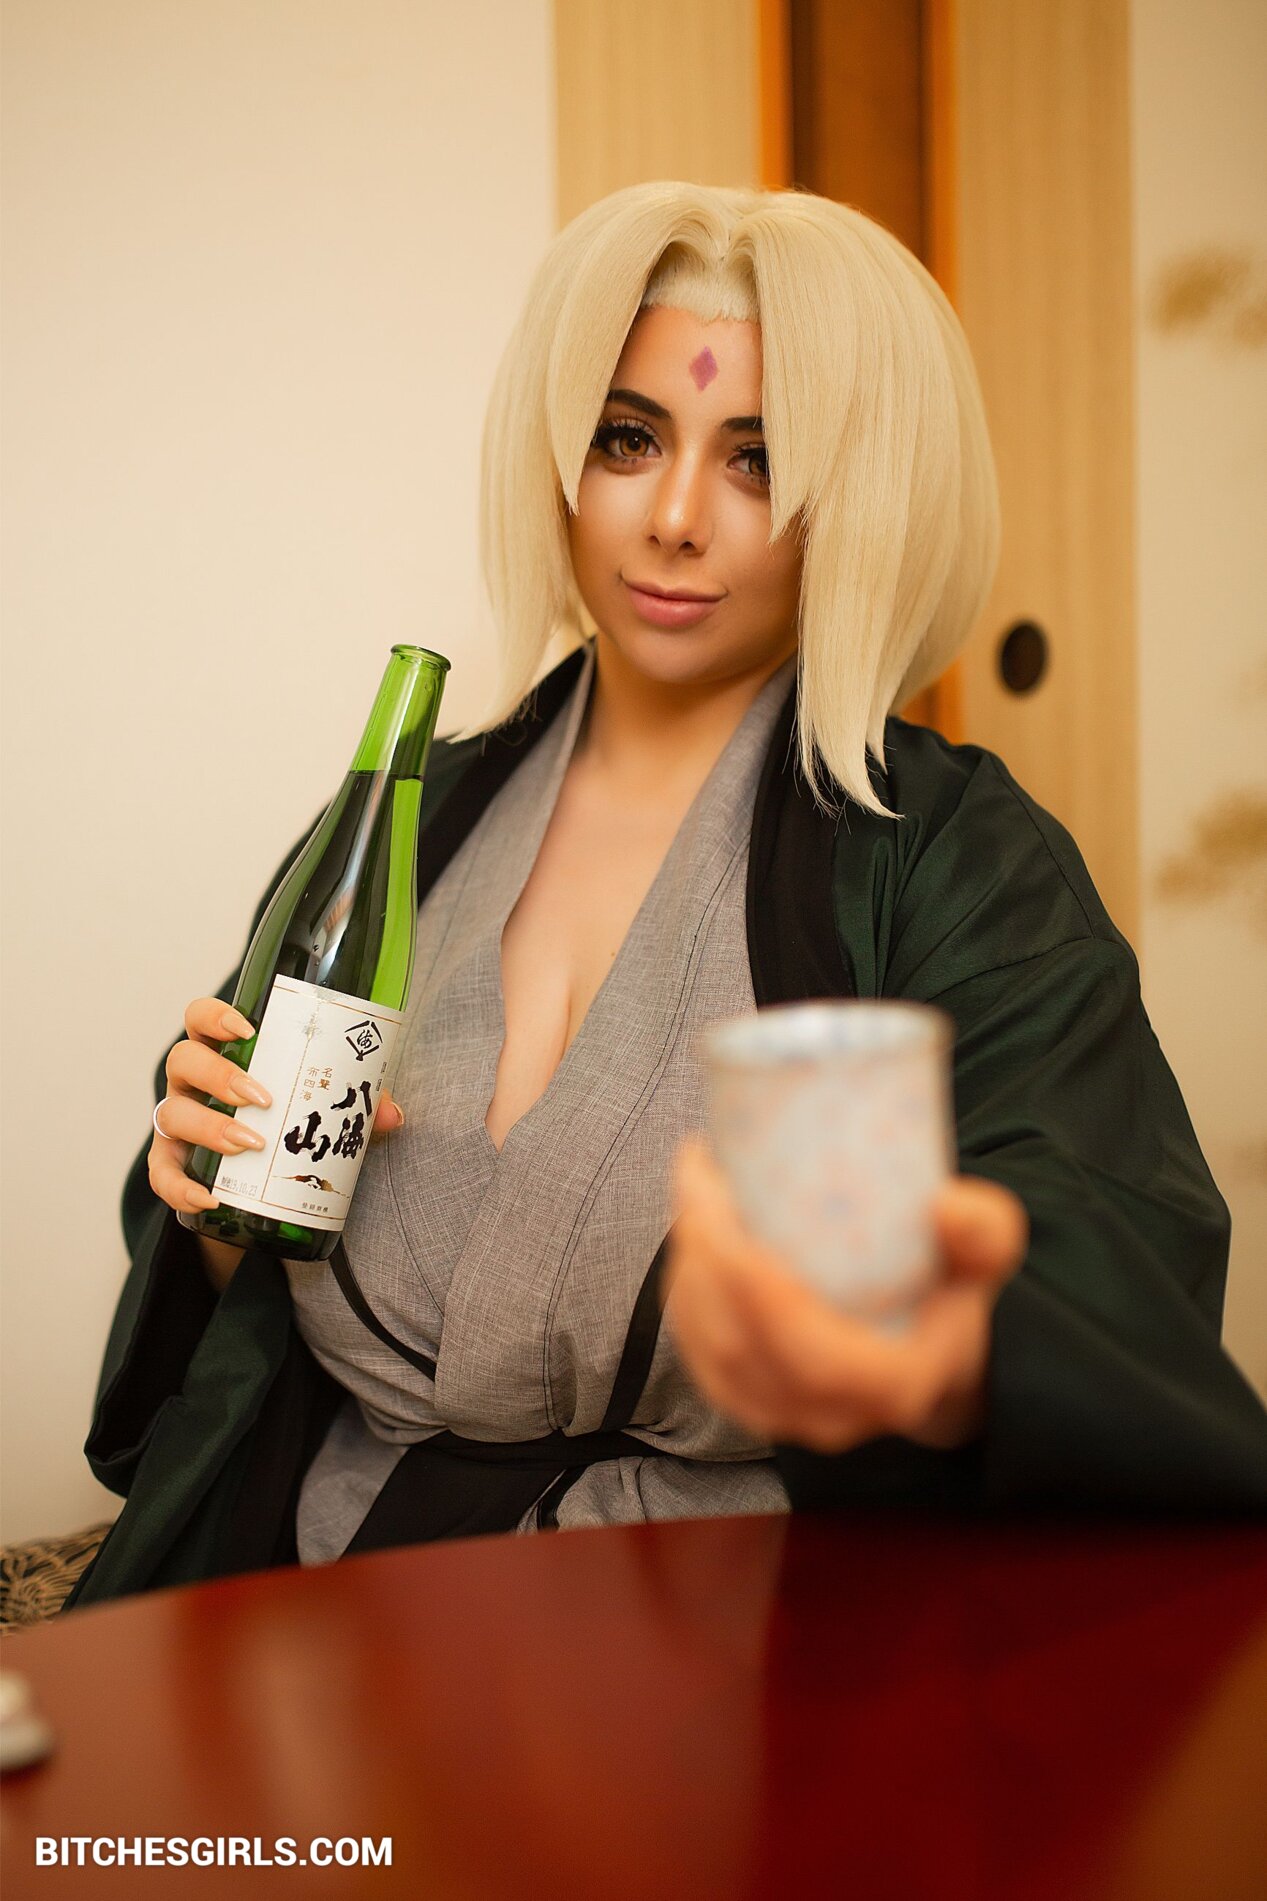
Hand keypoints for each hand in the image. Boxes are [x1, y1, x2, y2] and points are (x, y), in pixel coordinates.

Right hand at [148, 996, 404, 1219]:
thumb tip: (393, 1114)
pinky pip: (162, 1175)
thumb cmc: (284, 1125)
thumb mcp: (320, 1110)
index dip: (215, 1017)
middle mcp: (190, 1083)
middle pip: (184, 1061)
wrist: (257, 1185)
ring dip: (209, 1127)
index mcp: (221, 1053)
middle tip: (261, 1096)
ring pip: (171, 1114)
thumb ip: (353, 1108)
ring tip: (250, 1143)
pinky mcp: (169, 1166)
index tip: (247, 1029)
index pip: (200, 1018)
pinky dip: (182, 1188)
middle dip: (219, 1075)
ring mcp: (175, 1124)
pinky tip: (210, 1197)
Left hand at [665, 1137, 1026, 1454]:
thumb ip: (984, 1231)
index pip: (805, 1348)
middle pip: (740, 1342)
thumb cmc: (954, 1297)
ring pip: (709, 1349)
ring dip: (688, 1267)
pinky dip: (684, 1294)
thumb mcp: (987, 1259)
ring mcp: (784, 1419)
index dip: (750, 1280)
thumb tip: (946, 1207)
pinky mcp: (750, 1406)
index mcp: (891, 1388)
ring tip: (692, 1192)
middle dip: (705, 1255)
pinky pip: (699, 1355)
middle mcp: (831, 1418)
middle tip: (700, 1175)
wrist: (934, 1360)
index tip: (725, 1199)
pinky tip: (687, 1240)